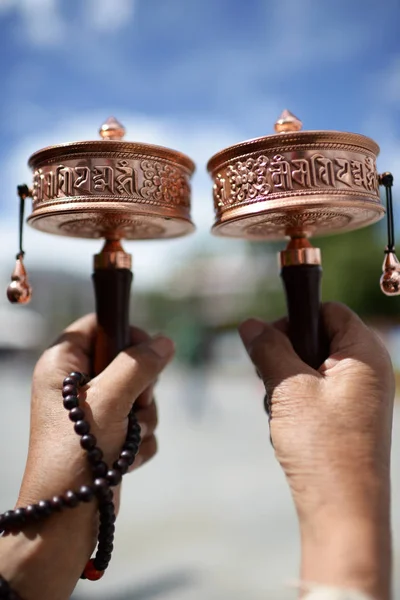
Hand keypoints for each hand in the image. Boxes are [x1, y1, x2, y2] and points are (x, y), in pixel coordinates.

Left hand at [0, 314, 174, 599]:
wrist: (67, 518)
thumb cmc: (77, 452)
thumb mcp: (109, 400)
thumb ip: (138, 365)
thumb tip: (166, 342)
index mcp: (63, 364)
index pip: (100, 324)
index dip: (126, 333)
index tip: (146, 353)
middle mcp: (76, 384)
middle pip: (127, 361)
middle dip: (141, 389)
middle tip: (131, 406)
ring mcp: (94, 411)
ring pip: (140, 395)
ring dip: (142, 419)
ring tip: (123, 440)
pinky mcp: (108, 435)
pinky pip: (141, 424)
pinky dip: (139, 441)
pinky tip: (122, 459)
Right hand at [239, 303, 393, 598]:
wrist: (341, 512)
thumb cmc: (322, 447)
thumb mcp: (288, 390)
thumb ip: (268, 349)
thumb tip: (249, 324)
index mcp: (364, 353)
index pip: (328, 310)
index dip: (295, 318)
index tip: (270, 341)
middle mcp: (368, 370)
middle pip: (317, 338)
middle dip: (285, 356)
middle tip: (272, 382)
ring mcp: (359, 395)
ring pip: (310, 367)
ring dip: (286, 383)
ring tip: (281, 411)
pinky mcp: (348, 417)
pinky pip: (315, 393)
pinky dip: (295, 403)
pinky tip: (287, 427)